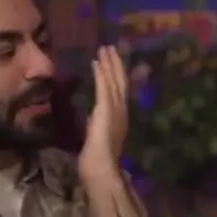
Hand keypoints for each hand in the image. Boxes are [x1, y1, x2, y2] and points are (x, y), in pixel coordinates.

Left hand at [78, 46, 128, 183]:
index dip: (116, 76)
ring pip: (113, 81)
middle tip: (111, 48)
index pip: (118, 92)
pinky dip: (102, 73)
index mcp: (120, 117)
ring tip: (105, 48)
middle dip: (115, 65)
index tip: (112, 62)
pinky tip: (97, 61)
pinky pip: (103, 87)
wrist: (102, 168)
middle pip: (119, 82)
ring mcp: (115, 109)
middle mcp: (121, 110)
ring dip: (109, 64)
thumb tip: (95, 119)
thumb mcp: (99, 138)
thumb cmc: (98, 161)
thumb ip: (98, 126)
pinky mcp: (105, 109)